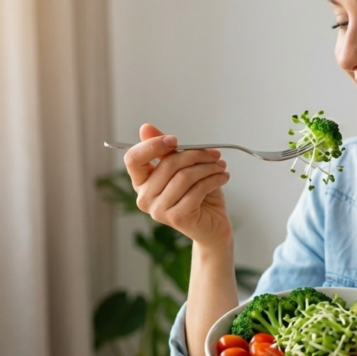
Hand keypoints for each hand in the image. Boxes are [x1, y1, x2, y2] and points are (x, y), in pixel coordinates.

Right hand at [124, 123, 232, 246]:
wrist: (213, 227)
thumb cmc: (198, 196)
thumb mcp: (183, 168)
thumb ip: (166, 150)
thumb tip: (145, 128)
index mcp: (142, 182)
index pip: (133, 158)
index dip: (153, 145)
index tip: (175, 140)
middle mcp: (145, 198)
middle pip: (167, 164)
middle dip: (195, 155)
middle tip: (214, 154)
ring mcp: (158, 210)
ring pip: (184, 176)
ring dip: (208, 167)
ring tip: (220, 166)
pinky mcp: (177, 218)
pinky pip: (196, 190)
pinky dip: (213, 179)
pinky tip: (223, 177)